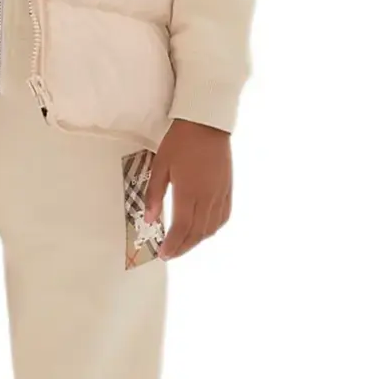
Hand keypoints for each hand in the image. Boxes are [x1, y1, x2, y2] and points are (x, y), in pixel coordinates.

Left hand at [144, 119, 232, 259]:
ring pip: (211, 228)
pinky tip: (203, 230)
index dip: (172, 245)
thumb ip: (154, 195)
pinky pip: (223, 217)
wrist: (207, 124)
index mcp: (189, 192)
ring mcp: (220, 195)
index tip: (162, 253)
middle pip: (197, 233)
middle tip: (170, 254)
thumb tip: (150, 219)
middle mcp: (207, 198)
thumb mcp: (160, 166)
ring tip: (183, 244)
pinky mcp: (228, 189)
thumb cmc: (181, 142)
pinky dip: (212, 229)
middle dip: (182, 248)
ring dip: (196, 241)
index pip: (181, 228)